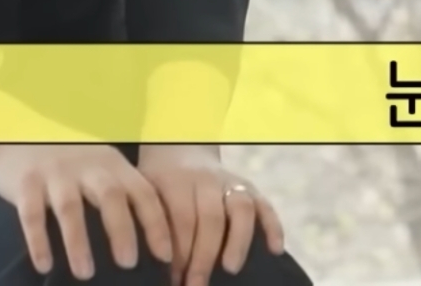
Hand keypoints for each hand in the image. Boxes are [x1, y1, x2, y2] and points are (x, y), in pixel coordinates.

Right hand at [0, 144, 173, 280]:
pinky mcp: (26, 182)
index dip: (156, 223)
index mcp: (113, 164)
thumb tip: (150, 243)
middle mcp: (87, 166)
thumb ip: (122, 194)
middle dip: (122, 231)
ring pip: (70, 208)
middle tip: (128, 264)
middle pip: (110, 196)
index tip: (165, 255)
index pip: (142, 192)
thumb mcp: (101, 167)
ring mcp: (56, 172)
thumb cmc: (71, 162)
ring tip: (85, 273)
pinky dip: (38, 241)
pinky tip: (44, 266)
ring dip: (78, 242)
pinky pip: (32, 214)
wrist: (20, 136)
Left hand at [137, 145, 284, 285]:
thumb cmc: (157, 184)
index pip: (181, 218)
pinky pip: (264, 205)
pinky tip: (274, 250)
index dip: (178, 252)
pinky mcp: (248, 187)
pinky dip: (273, 226)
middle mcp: (205, 178)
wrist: (177, 149)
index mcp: (174, 180)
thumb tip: (151, 266)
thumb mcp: (146, 194)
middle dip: (203, 256)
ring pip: (240, 208)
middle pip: (210, 217)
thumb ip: (150, 224)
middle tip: (196, 285)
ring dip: (237, 241)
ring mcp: (230, 181)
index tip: (174, 280)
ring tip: (230, 269)